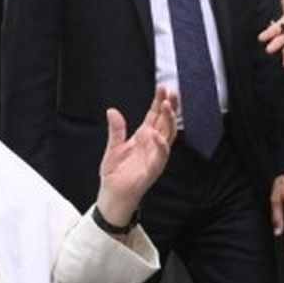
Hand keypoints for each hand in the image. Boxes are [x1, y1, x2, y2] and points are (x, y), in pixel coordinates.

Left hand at [95, 88, 177, 227]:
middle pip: (165, 122)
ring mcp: (155, 156)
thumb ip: (116, 129)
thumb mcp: (113, 147)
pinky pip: (161, 156)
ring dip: (169, 121)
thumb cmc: (115, 173)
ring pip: (168, 135)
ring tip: (167, 106)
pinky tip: (157, 134)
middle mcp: (152, 144)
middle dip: (169, 107)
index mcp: (143, 137)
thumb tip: (112, 110)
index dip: (158, 102)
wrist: (113, 194)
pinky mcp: (154, 169)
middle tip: (171, 93)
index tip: (162, 88)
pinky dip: (161, 145)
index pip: (154, 116)